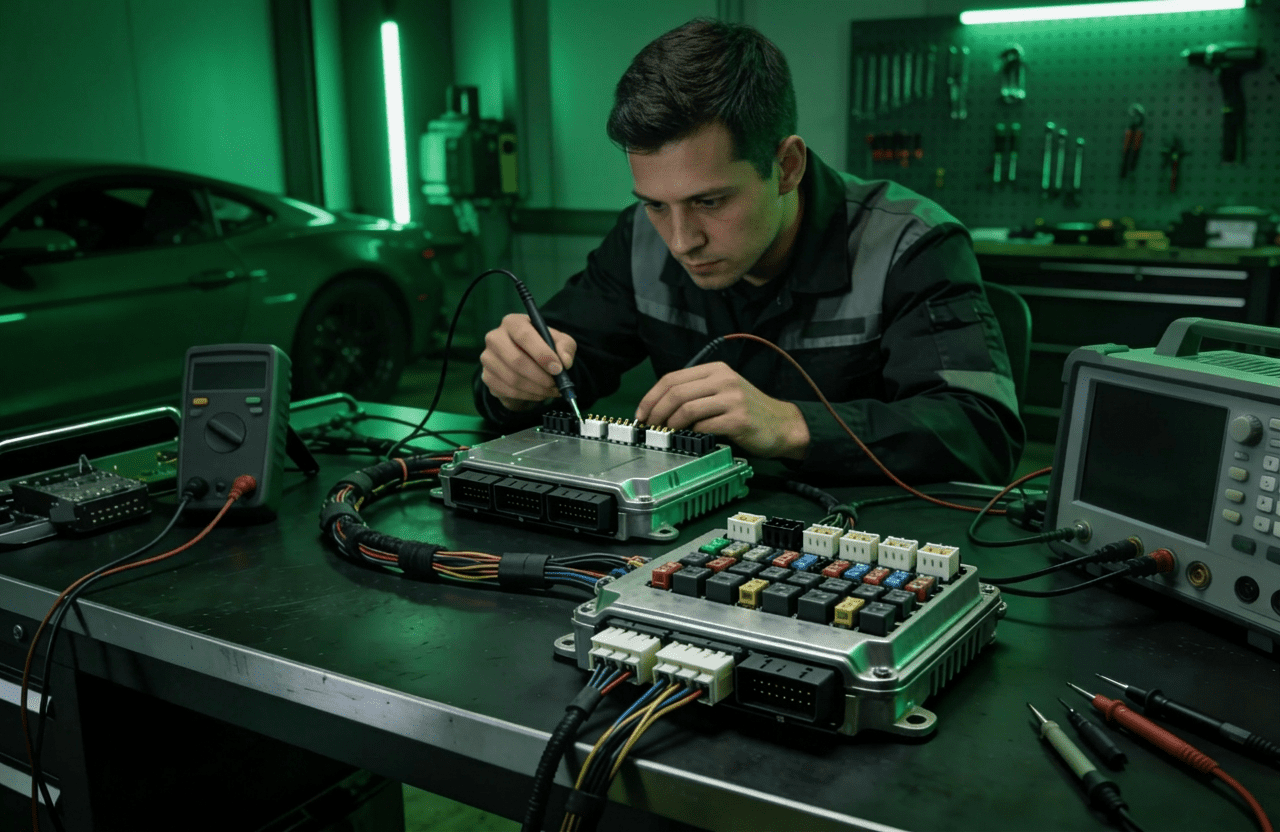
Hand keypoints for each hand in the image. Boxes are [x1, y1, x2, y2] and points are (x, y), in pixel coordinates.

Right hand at [479, 313, 576, 411]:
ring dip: (537, 389)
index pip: (524, 335)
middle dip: (540, 376)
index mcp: (512, 323)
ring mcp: (488, 358)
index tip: (558, 369)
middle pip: (516, 360)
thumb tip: (565, 362)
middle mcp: (495, 337)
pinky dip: (528, 396)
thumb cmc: (543, 347)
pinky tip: (540, 394)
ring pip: (512, 379)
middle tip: (556, 384)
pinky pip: (508, 391)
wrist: (527, 363)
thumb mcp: (559, 342)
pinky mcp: (487, 377)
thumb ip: (566, 347)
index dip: (542, 354)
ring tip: (552, 390)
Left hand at [635, 362, 809, 459]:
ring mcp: (732, 399)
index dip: (651, 397)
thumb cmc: (747, 410)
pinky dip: (692, 434)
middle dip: (656, 412)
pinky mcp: (738, 420)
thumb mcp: (723, 391)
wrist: (782, 424)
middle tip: (649, 428)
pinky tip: (689, 439)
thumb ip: (696, 393)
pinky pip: (705, 426)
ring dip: (670, 425)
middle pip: (676, 393)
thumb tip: (658, 408)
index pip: (672, 378)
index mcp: (715, 369)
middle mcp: (723, 379)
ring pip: (687, 409)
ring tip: (665, 435)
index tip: (642, 415)